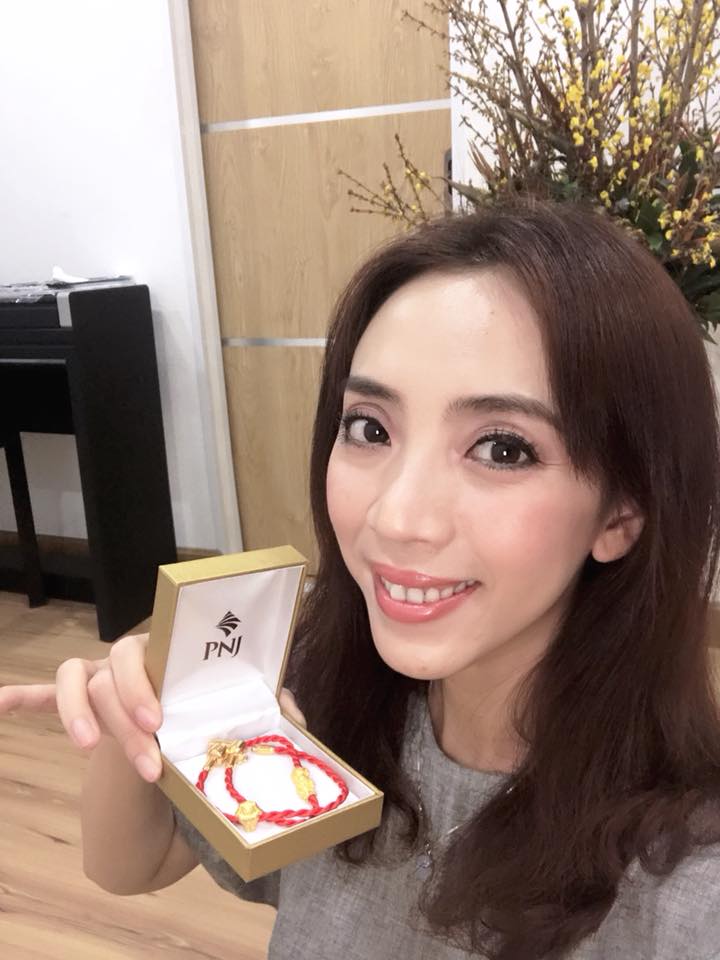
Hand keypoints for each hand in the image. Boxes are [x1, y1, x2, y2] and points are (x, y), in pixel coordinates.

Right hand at [0, 631, 306, 783]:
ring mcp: (100, 676)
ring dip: (78, 712)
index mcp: (170, 655)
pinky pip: (43, 692)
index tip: (158, 721)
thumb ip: (270, 707)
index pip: (152, 650)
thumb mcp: (242, 710)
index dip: (148, 682)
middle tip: (147, 752)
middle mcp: (131, 659)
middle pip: (112, 668)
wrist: (185, 724)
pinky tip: (0, 706)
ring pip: (76, 678)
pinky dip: (24, 697)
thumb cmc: (212, 707)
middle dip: (124, 711)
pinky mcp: (78, 700)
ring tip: (89, 748)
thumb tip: (298, 719)